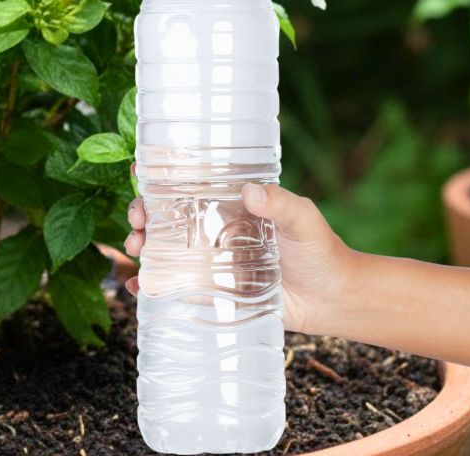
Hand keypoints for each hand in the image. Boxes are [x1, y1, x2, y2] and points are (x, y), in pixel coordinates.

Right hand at [124, 183, 355, 334]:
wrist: (333, 299)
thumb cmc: (321, 251)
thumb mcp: (303, 219)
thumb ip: (280, 204)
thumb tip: (250, 192)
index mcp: (231, 206)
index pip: (189, 186)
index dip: (159, 178)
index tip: (140, 170)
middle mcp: (215, 231)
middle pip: (165, 217)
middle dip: (141, 213)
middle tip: (137, 219)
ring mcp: (211, 263)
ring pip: (164, 250)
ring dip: (141, 246)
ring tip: (135, 247)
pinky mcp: (213, 293)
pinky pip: (175, 288)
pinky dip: (151, 287)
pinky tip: (137, 287)